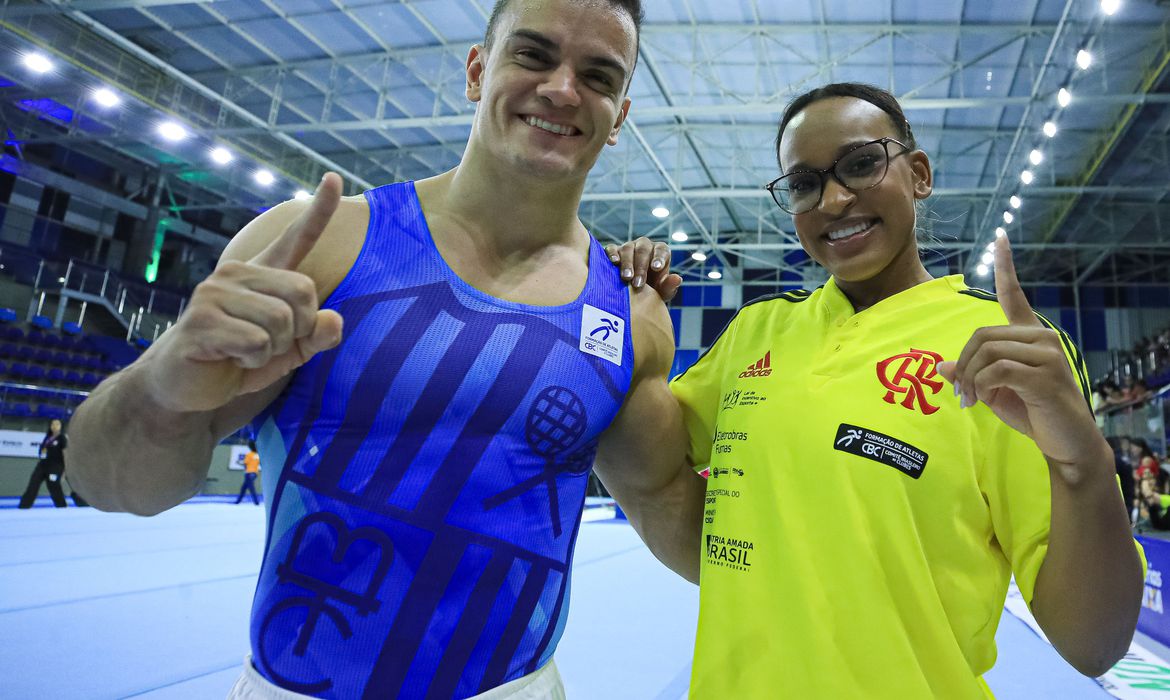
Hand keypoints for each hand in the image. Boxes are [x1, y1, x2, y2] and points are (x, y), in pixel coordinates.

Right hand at [143, 173, 345, 411]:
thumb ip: (316, 335)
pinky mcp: (201, 321)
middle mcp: (236, 273)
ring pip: (282, 321)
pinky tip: (231, 360)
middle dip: (299, 330)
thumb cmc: (238, 362)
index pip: (296, 238)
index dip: (318, 211)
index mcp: (261, 274)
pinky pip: (257, 343)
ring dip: (273, 350)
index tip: (333, 179)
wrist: (185, 387)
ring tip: (246, 354)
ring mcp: (214, 293)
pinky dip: (254, 362)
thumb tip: (334, 320)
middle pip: (304, 291)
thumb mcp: (288, 352)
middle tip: (269, 345)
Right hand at [604, 237, 681, 301]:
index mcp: (660, 252)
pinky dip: (612, 253)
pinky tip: (613, 262)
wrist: (633, 294)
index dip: (659, 258)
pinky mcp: (615, 250)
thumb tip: (677, 278)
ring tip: (626, 278)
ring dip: (627, 263)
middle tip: (638, 283)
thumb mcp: (662, 292)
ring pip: (628, 249)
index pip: (661, 250)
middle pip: (643, 250)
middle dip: (641, 267)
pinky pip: (612, 248)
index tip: (656, 268)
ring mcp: (629, 247)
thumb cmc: (652, 291)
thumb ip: (669, 286)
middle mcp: (645, 246)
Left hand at [937, 236, 1096, 466]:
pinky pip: (996, 370)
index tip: (1000, 238)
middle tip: (961, 392)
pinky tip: (982, 401)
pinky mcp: (1044, 376)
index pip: (1014, 296)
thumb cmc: (1033, 414)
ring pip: (987, 351)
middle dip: (963, 363)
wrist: (1067, 443)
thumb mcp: (994, 391)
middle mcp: (1042, 339)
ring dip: (970, 378)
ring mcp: (1047, 355)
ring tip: (971, 400)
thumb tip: (940, 365)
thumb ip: (972, 373)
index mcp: (1032, 338)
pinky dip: (980, 386)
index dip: (1005, 267)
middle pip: (982, 334)